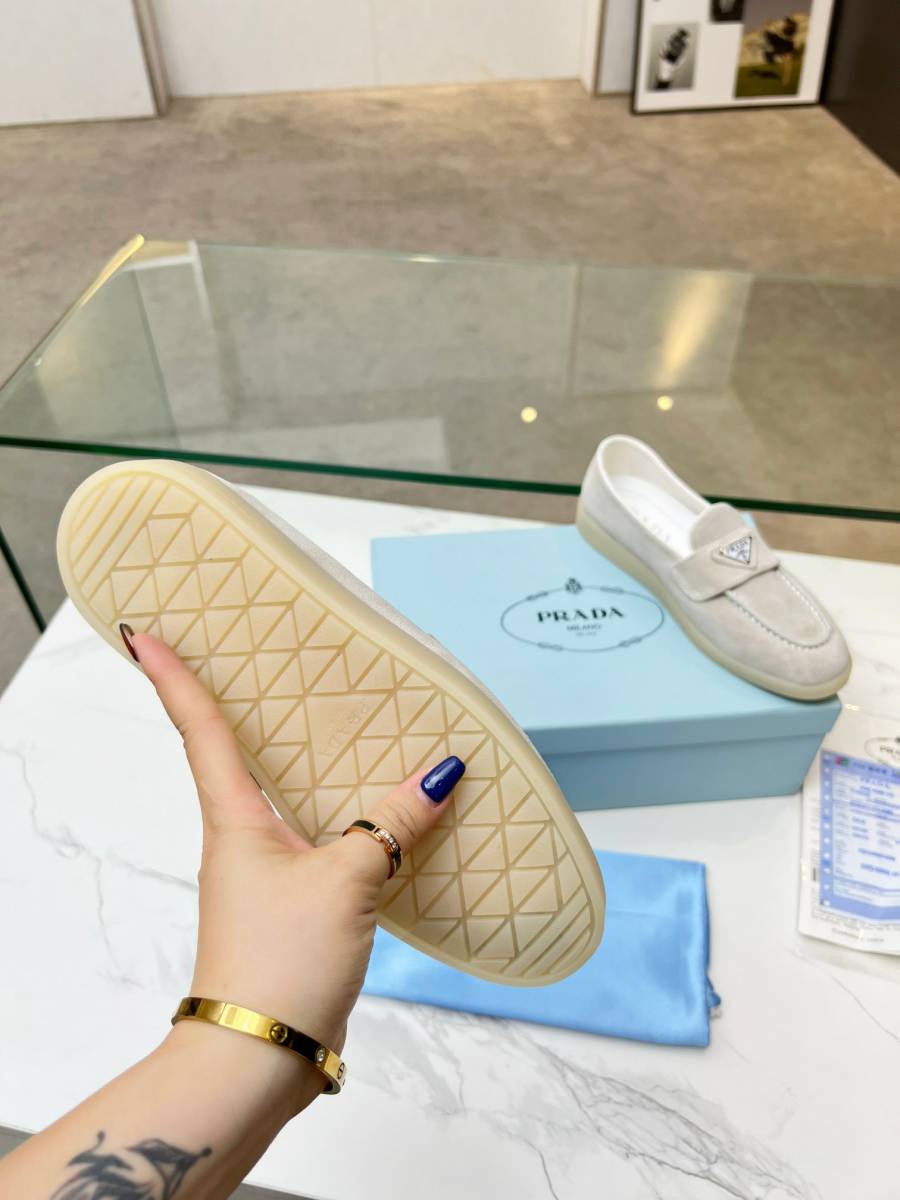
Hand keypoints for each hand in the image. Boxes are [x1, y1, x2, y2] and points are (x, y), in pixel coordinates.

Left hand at [128, 631, 462, 1109]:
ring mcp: (268, 874)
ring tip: (349, 723)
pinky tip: (388, 816)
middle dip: (248, 705)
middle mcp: (243, 838)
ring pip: (292, 799)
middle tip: (265, 656)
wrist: (259, 1058)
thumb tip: (441, 772)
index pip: (201, 730)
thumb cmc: (279, 962)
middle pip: (243, 754)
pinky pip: (325, 842)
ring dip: (313, 764)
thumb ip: (390, 824)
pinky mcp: (296, 906)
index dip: (175, 677)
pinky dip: (352, 818)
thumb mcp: (344, 881)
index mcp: (235, 819)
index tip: (143, 633)